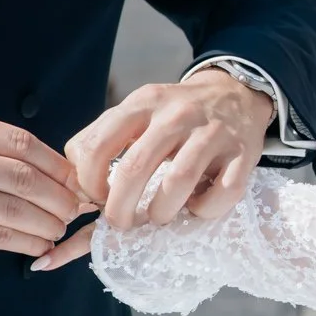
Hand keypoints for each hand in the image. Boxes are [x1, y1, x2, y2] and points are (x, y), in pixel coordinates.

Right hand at [0, 114, 80, 273]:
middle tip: (74, 210)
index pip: (20, 142)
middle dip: (56, 196)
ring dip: (45, 222)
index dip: (55, 164)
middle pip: (19, 176)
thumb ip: (4, 156)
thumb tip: (66, 177)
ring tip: (60, 228)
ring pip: (12, 208)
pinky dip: (26, 241)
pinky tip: (40, 245)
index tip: (75, 181)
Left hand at [68, 73, 274, 229]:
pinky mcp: (243, 154)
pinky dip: (205, 210)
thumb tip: (71, 189)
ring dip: (161, 212)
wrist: (234, 91)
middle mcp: (176, 115)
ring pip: (179, 181)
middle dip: (120, 209)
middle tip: (120, 223)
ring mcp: (212, 133)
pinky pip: (222, 193)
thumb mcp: (136, 113)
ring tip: (159, 216)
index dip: (88, 182)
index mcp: (142, 103)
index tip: (96, 199)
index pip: (98, 145)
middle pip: (134, 168)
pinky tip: (197, 207)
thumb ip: (102, 141)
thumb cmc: (173, 114)